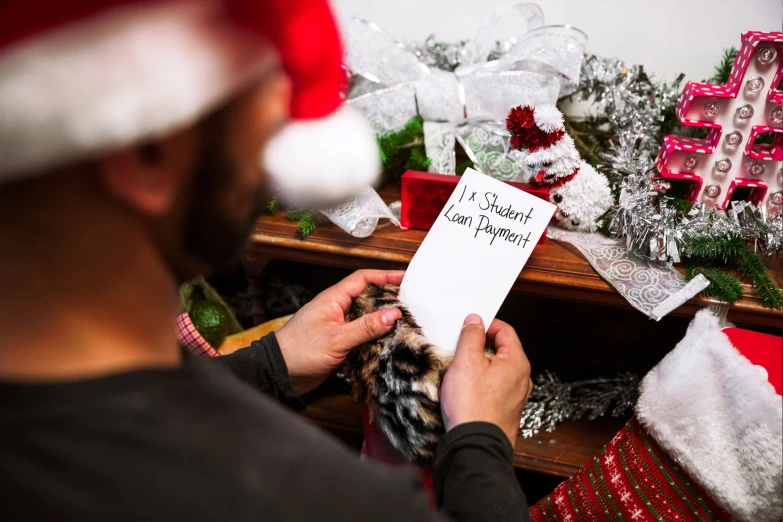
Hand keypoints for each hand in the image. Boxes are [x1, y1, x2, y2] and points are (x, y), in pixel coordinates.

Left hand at [275, 270, 403, 394]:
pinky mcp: (339, 343)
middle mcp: (336, 309)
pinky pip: (361, 335)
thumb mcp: (337, 338)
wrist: (280, 373)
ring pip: (366, 317)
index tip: (405, 278)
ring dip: (382, 320)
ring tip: (404, 323)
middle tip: (410, 303)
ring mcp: (338, 326)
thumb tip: (392, 314)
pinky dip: (374, 337)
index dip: (384, 276)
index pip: (363, 279)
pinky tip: (387, 342)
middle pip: (367, 297)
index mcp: (333, 299)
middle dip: (387, 298)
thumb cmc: (300, 350)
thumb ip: (366, 327)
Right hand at [440, 315, 532, 445]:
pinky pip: (494, 388)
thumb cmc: (472, 405)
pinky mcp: (506, 411)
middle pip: (502, 350)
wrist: (475, 446)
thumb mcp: (466, 361)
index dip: (486, 324)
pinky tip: (465, 389)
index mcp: (517, 362)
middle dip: (480, 346)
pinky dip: (481, 383)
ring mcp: (516, 397)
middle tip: (460, 347)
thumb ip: (472, 336)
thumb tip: (475, 321)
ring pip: (497, 370)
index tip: (469, 326)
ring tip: (459, 370)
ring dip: (479, 365)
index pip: (506, 330)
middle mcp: (522, 379)